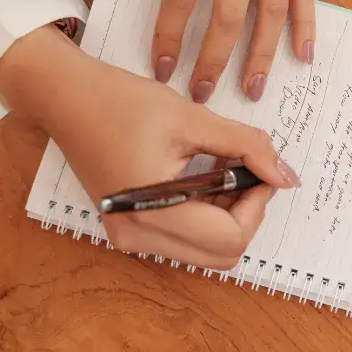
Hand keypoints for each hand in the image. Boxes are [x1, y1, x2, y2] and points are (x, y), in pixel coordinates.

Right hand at [0, 27, 299, 268]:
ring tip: (221, 167)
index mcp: (153, 212)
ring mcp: (132, 238)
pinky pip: (185, 239)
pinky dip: (206, 214)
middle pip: (223, 253)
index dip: (257, 204)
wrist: (65, 98)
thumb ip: (247, 147)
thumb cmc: (121, 103)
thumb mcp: (194, 119)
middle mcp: (139, 237)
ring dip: (227, 214)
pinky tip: (203, 175)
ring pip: (207, 250)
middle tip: (245, 169)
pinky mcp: (130, 229)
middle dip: (246, 213)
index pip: (231, 238)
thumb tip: (286, 177)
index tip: (260, 168)